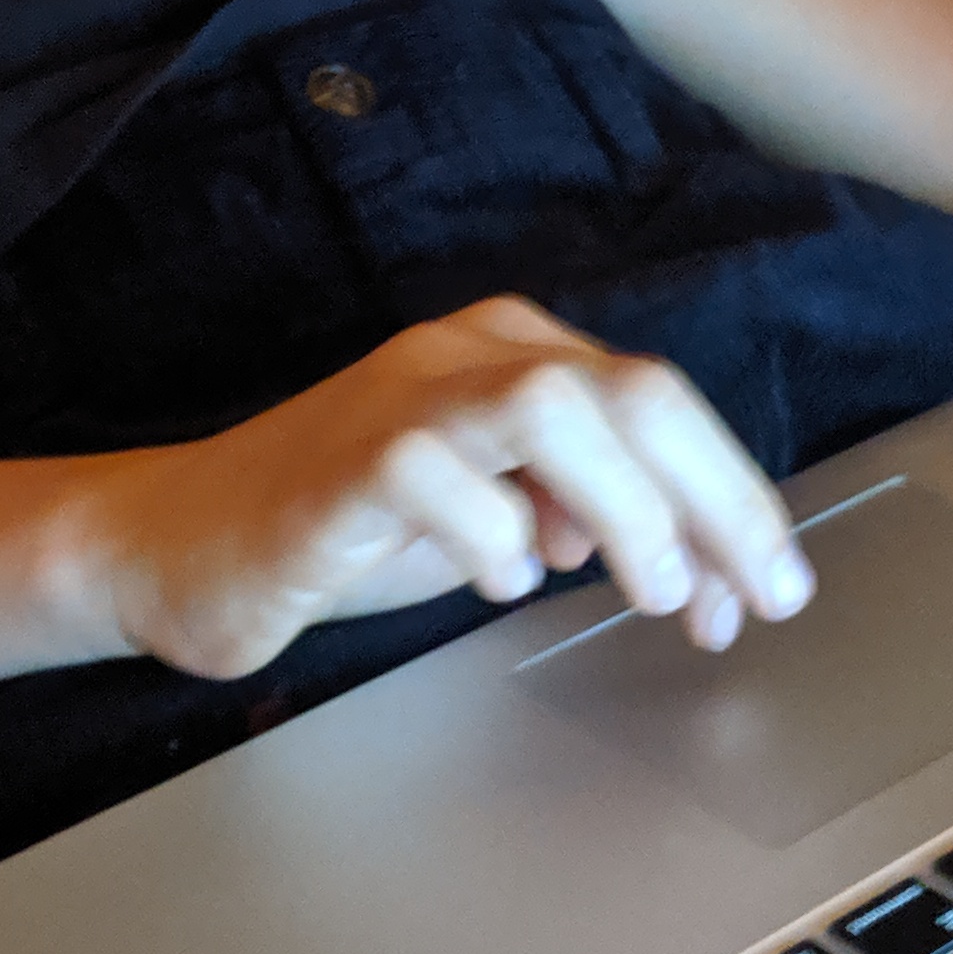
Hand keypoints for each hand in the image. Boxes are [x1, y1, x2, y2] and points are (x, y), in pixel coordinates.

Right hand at [95, 297, 818, 681]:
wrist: (183, 544)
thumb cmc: (345, 528)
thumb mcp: (496, 516)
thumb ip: (591, 518)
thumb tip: (701, 568)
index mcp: (516, 355)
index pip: (662, 405)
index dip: (732, 500)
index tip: (768, 590)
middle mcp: (467, 355)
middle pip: (633, 392)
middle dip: (718, 500)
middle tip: (754, 598)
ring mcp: (402, 399)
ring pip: (555, 407)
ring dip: (627, 505)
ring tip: (650, 589)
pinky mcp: (341, 463)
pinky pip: (437, 471)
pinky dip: (492, 534)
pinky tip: (502, 581)